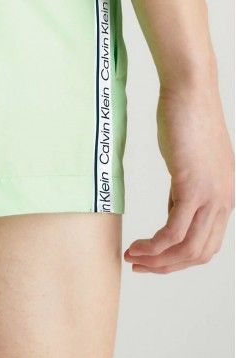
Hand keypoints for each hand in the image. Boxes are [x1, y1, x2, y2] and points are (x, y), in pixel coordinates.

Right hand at [124, 80, 233, 273]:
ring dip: (158, 260)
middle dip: (167, 266)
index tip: (152, 259)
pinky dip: (155, 245)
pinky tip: (138, 244)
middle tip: (139, 264)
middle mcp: (223, 201)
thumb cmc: (186, 117)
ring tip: (133, 256)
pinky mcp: (192, 186)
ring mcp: (211, 196)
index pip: (207, 245)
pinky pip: (175, 231)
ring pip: (188, 248)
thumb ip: (186, 187)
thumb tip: (175, 209)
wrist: (190, 91)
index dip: (178, 259)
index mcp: (225, 196)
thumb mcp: (189, 162)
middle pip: (199, 253)